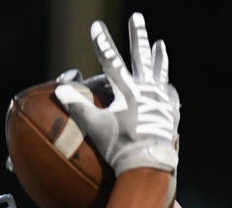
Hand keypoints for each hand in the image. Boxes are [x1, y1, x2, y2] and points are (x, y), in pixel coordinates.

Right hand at [54, 13, 179, 179]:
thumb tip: (60, 90)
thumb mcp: (96, 127)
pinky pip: (171, 96)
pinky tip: (168, 86)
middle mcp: (147, 90)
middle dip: (138, 36)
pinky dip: (168, 89)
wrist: (149, 165)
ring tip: (160, 43)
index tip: (96, 26)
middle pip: (142, 57)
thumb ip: (78, 107)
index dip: (102, 43)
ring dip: (159, 57)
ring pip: (160, 72)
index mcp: (128, 91)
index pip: (111, 61)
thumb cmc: (120, 148)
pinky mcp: (171, 114)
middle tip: (137, 17)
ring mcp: (161, 101)